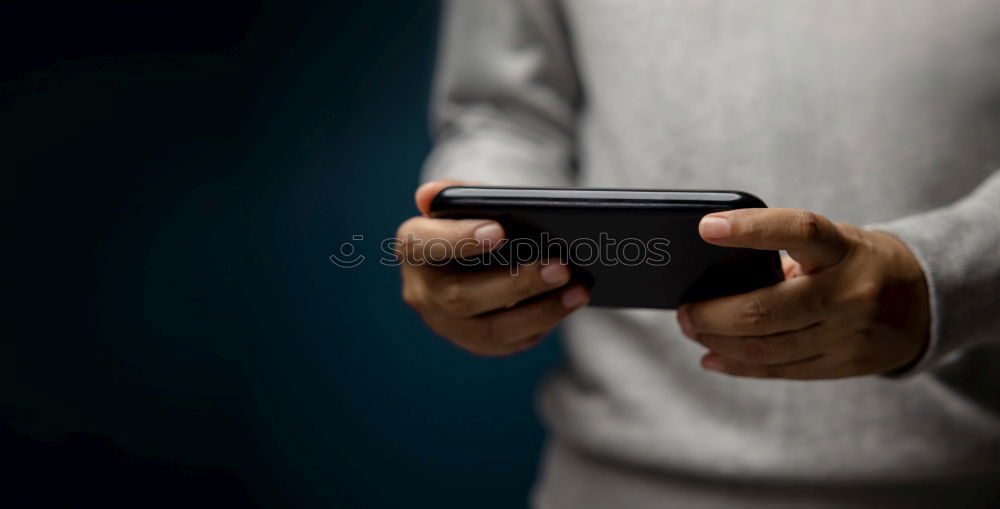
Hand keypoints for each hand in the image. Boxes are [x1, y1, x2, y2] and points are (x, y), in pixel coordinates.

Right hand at [398, 180, 589, 355]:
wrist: (474, 255)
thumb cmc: (472, 221)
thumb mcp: (466, 201)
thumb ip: (456, 194)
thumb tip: (428, 196)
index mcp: (413, 248)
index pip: (424, 245)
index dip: (460, 239)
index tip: (500, 230)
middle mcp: (421, 293)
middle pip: (461, 298)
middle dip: (516, 283)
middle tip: (561, 266)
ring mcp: (446, 324)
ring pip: (490, 330)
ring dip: (539, 311)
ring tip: (578, 290)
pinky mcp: (475, 343)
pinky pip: (509, 342)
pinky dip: (543, 323)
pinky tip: (572, 303)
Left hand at [677, 209, 929, 378]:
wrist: (923, 301)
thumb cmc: (855, 262)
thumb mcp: (833, 244)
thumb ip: (783, 253)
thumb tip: (712, 276)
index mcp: (844, 249)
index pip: (798, 230)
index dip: (752, 229)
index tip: (707, 227)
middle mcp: (850, 292)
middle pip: (766, 309)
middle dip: (712, 313)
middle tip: (683, 310)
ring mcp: (850, 334)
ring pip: (768, 347)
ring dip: (719, 341)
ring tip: (693, 329)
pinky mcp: (845, 364)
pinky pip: (780, 370)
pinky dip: (739, 365)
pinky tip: (713, 357)